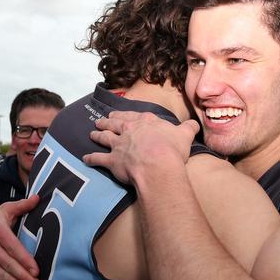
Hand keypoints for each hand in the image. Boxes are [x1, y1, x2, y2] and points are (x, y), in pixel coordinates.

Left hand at [83, 111, 199, 183]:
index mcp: (146, 122)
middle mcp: (129, 130)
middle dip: (108, 121)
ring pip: (104, 137)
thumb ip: (189, 128)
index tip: (120, 114)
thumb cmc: (172, 149)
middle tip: (102, 120)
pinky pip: (98, 159)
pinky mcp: (112, 160)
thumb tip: (194, 123)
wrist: (158, 165)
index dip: (127, 115)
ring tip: (92, 133)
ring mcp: (119, 145)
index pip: (135, 115)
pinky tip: (85, 158)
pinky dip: (91, 158)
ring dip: (97, 134)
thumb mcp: (185, 134)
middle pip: (116, 123)